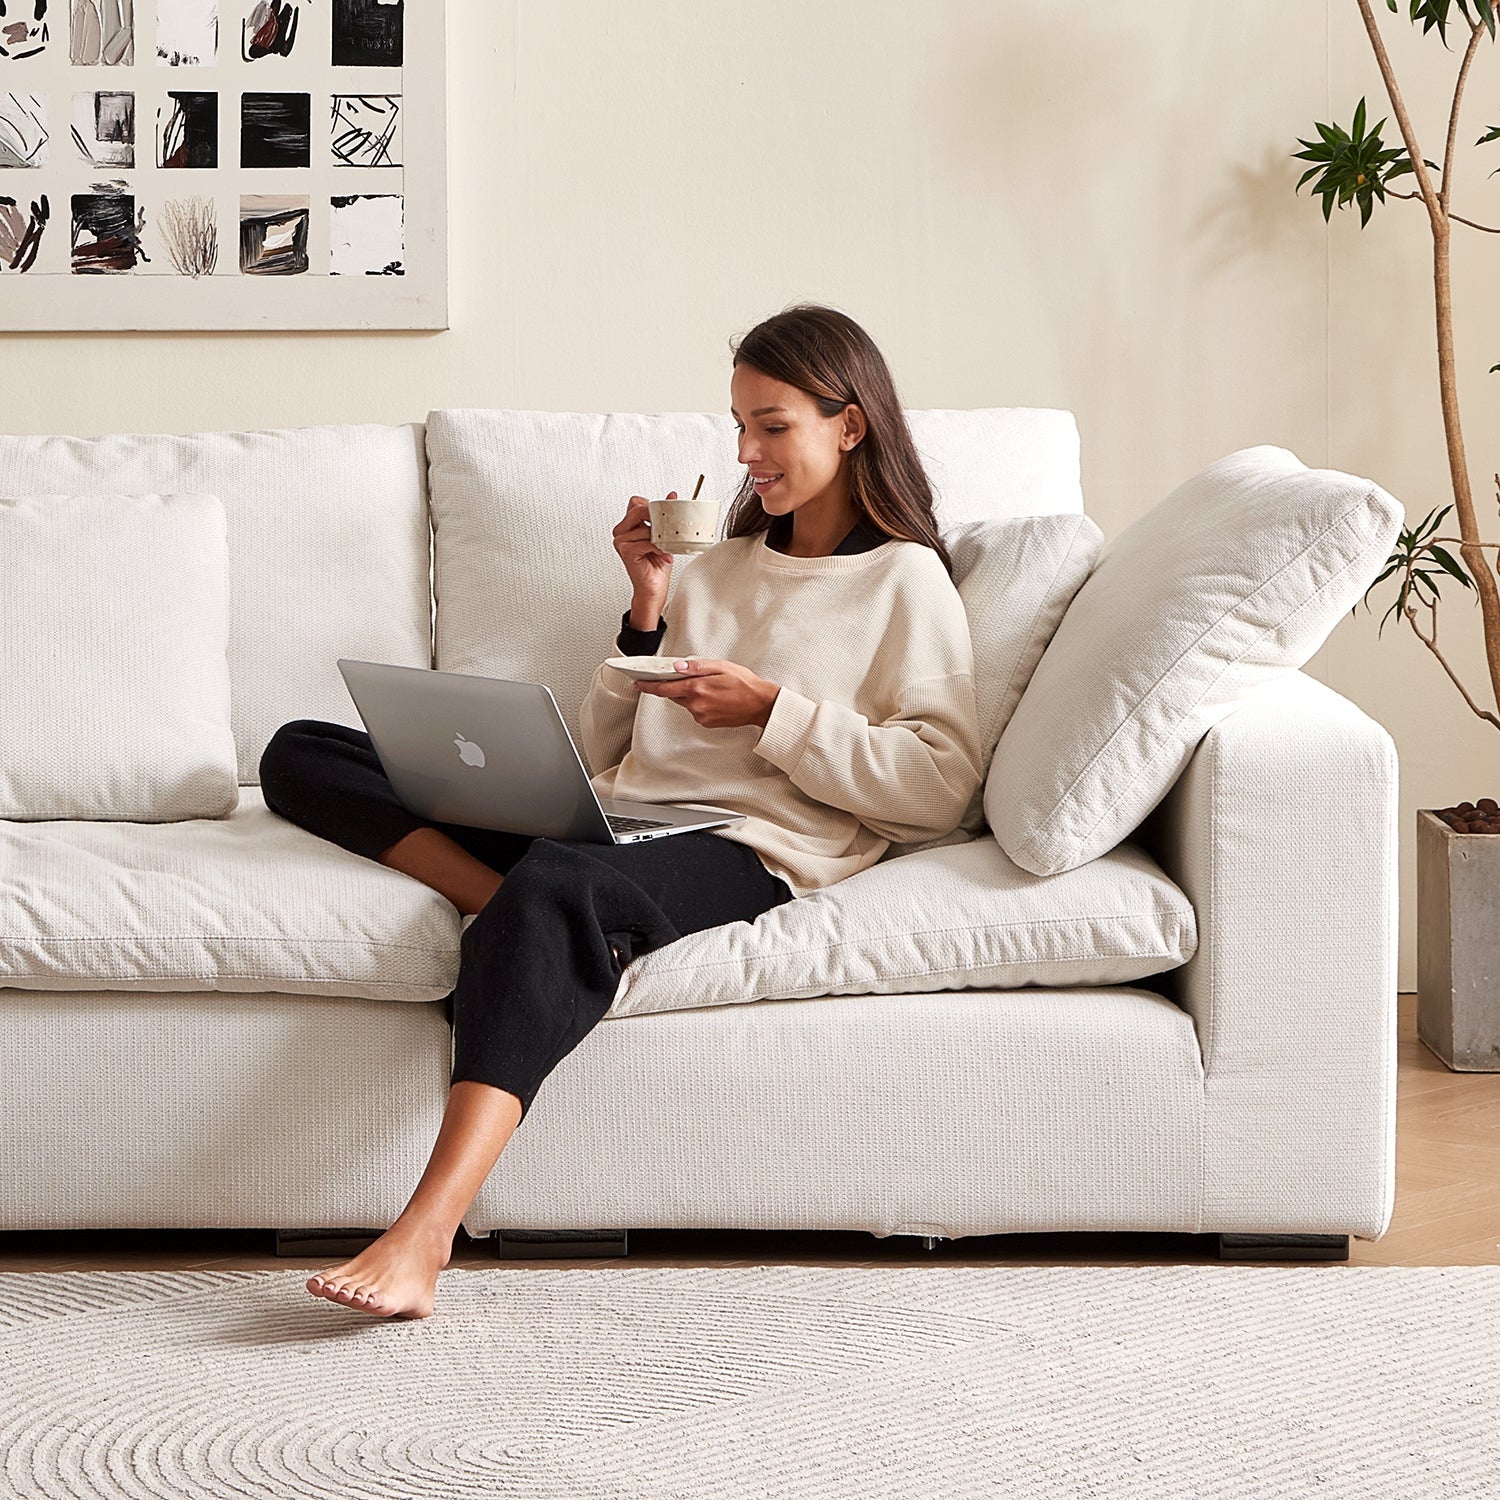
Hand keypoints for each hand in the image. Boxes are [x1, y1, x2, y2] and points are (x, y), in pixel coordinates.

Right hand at [612, 494, 673, 610]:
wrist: (654, 587)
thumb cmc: (657, 564)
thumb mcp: (664, 535)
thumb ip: (664, 515)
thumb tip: (672, 496)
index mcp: (629, 526)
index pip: (636, 502)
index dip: (651, 506)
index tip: (664, 513)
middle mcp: (622, 532)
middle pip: (637, 509)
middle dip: (655, 517)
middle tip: (667, 528)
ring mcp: (621, 541)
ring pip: (643, 527)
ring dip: (659, 537)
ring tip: (666, 548)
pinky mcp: (626, 551)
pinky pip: (645, 542)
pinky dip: (658, 548)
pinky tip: (663, 554)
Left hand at [634, 658, 780, 729]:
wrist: (761, 704)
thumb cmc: (744, 684)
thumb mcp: (721, 666)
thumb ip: (696, 666)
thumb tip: (676, 666)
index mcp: (696, 688)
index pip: (664, 688)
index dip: (648, 685)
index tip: (637, 683)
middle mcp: (696, 705)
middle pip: (673, 694)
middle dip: (673, 686)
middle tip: (681, 677)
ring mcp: (700, 716)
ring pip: (685, 702)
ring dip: (689, 694)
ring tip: (709, 686)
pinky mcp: (707, 723)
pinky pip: (695, 710)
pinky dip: (698, 702)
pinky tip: (714, 697)